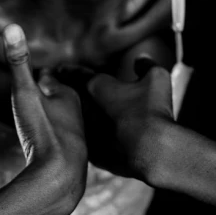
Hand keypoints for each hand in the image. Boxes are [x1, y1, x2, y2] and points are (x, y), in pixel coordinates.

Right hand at [3, 24, 87, 213]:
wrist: (59, 179)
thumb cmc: (43, 132)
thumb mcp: (25, 94)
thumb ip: (18, 62)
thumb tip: (11, 25)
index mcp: (70, 95)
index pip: (46, 79)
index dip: (33, 79)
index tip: (25, 78)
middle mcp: (78, 115)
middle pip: (53, 101)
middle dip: (41, 99)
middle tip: (30, 101)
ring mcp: (76, 138)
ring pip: (56, 123)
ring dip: (44, 122)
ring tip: (34, 126)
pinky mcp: (71, 160)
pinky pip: (55, 146)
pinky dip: (46, 144)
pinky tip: (41, 154)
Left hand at [57, 57, 173, 180]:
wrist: (153, 151)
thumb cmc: (153, 111)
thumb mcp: (157, 78)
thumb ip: (146, 65)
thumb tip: (141, 59)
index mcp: (96, 86)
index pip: (76, 74)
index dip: (68, 71)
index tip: (60, 69)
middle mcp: (85, 109)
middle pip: (69, 98)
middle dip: (64, 93)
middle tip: (58, 90)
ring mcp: (87, 133)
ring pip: (74, 123)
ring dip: (72, 118)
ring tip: (74, 116)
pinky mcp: (94, 155)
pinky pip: (86, 144)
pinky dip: (86, 140)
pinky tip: (89, 141)